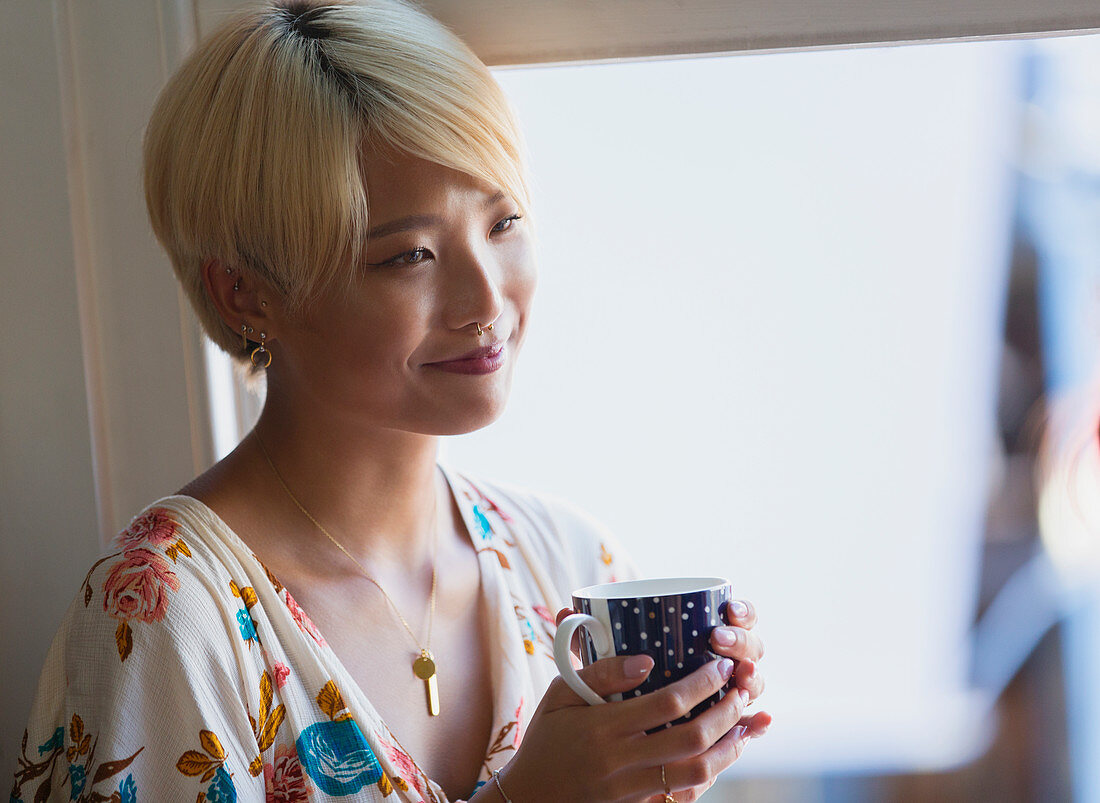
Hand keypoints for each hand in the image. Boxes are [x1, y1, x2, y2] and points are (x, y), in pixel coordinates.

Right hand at [495, 607, 769, 802]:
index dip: (702, 684)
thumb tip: (647, 660)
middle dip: (725, 713)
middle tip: (741, 691)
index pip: (666, 703)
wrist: (529, 798)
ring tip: (743, 725)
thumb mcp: (559, 696)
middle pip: (690, 740)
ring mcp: (631, 791)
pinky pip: (683, 797)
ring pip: (695, 773)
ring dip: (727, 748)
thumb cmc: (545, 740)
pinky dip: (709, 776)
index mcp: (602, 728)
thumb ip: (600, 674)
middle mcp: (620, 762)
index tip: (720, 667)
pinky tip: (721, 757)